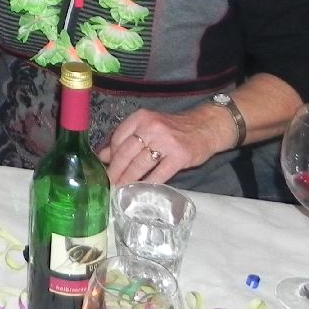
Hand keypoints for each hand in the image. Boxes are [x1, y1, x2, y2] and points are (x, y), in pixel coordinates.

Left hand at [100, 106, 221, 186]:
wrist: (205, 127)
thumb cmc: (172, 129)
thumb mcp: (148, 127)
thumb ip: (126, 139)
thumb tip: (103, 156)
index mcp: (141, 118)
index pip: (118, 138)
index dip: (110, 156)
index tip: (105, 168)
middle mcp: (152, 127)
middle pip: (126, 153)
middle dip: (115, 171)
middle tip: (109, 183)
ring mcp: (166, 142)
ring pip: (140, 164)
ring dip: (129, 179)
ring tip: (122, 188)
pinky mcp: (179, 157)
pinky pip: (159, 174)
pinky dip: (149, 183)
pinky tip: (142, 190)